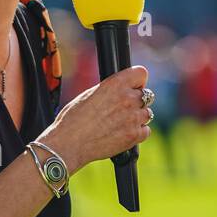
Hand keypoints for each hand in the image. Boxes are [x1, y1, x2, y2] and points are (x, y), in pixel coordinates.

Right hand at [36, 65, 151, 172]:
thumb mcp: (90, 94)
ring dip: (137, 117)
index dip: (137, 81)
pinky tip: (123, 133)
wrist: (69, 143)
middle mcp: (127, 98)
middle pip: (146, 95)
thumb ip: (111, 90)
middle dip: (136, 101)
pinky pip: (146, 130)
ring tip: (120, 123)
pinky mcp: (134, 135)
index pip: (141, 73)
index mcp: (115, 84)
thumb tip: (121, 90)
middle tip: (122, 109)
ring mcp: (133, 117)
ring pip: (147, 113)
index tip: (133, 87)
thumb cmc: (73, 119)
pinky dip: (137, 132)